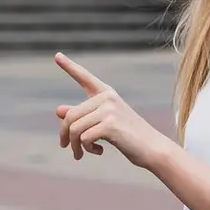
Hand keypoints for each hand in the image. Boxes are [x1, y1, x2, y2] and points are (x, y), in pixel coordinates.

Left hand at [54, 52, 175, 168]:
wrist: (152, 148)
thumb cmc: (128, 136)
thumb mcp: (103, 123)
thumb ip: (82, 116)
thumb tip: (58, 111)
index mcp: (106, 93)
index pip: (84, 77)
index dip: (69, 67)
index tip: (57, 55)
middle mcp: (107, 97)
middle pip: (70, 116)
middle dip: (65, 134)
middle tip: (66, 147)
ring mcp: (109, 109)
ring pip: (74, 128)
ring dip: (75, 145)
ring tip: (80, 154)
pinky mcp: (110, 124)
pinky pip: (84, 138)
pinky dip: (87, 148)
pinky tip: (99, 151)